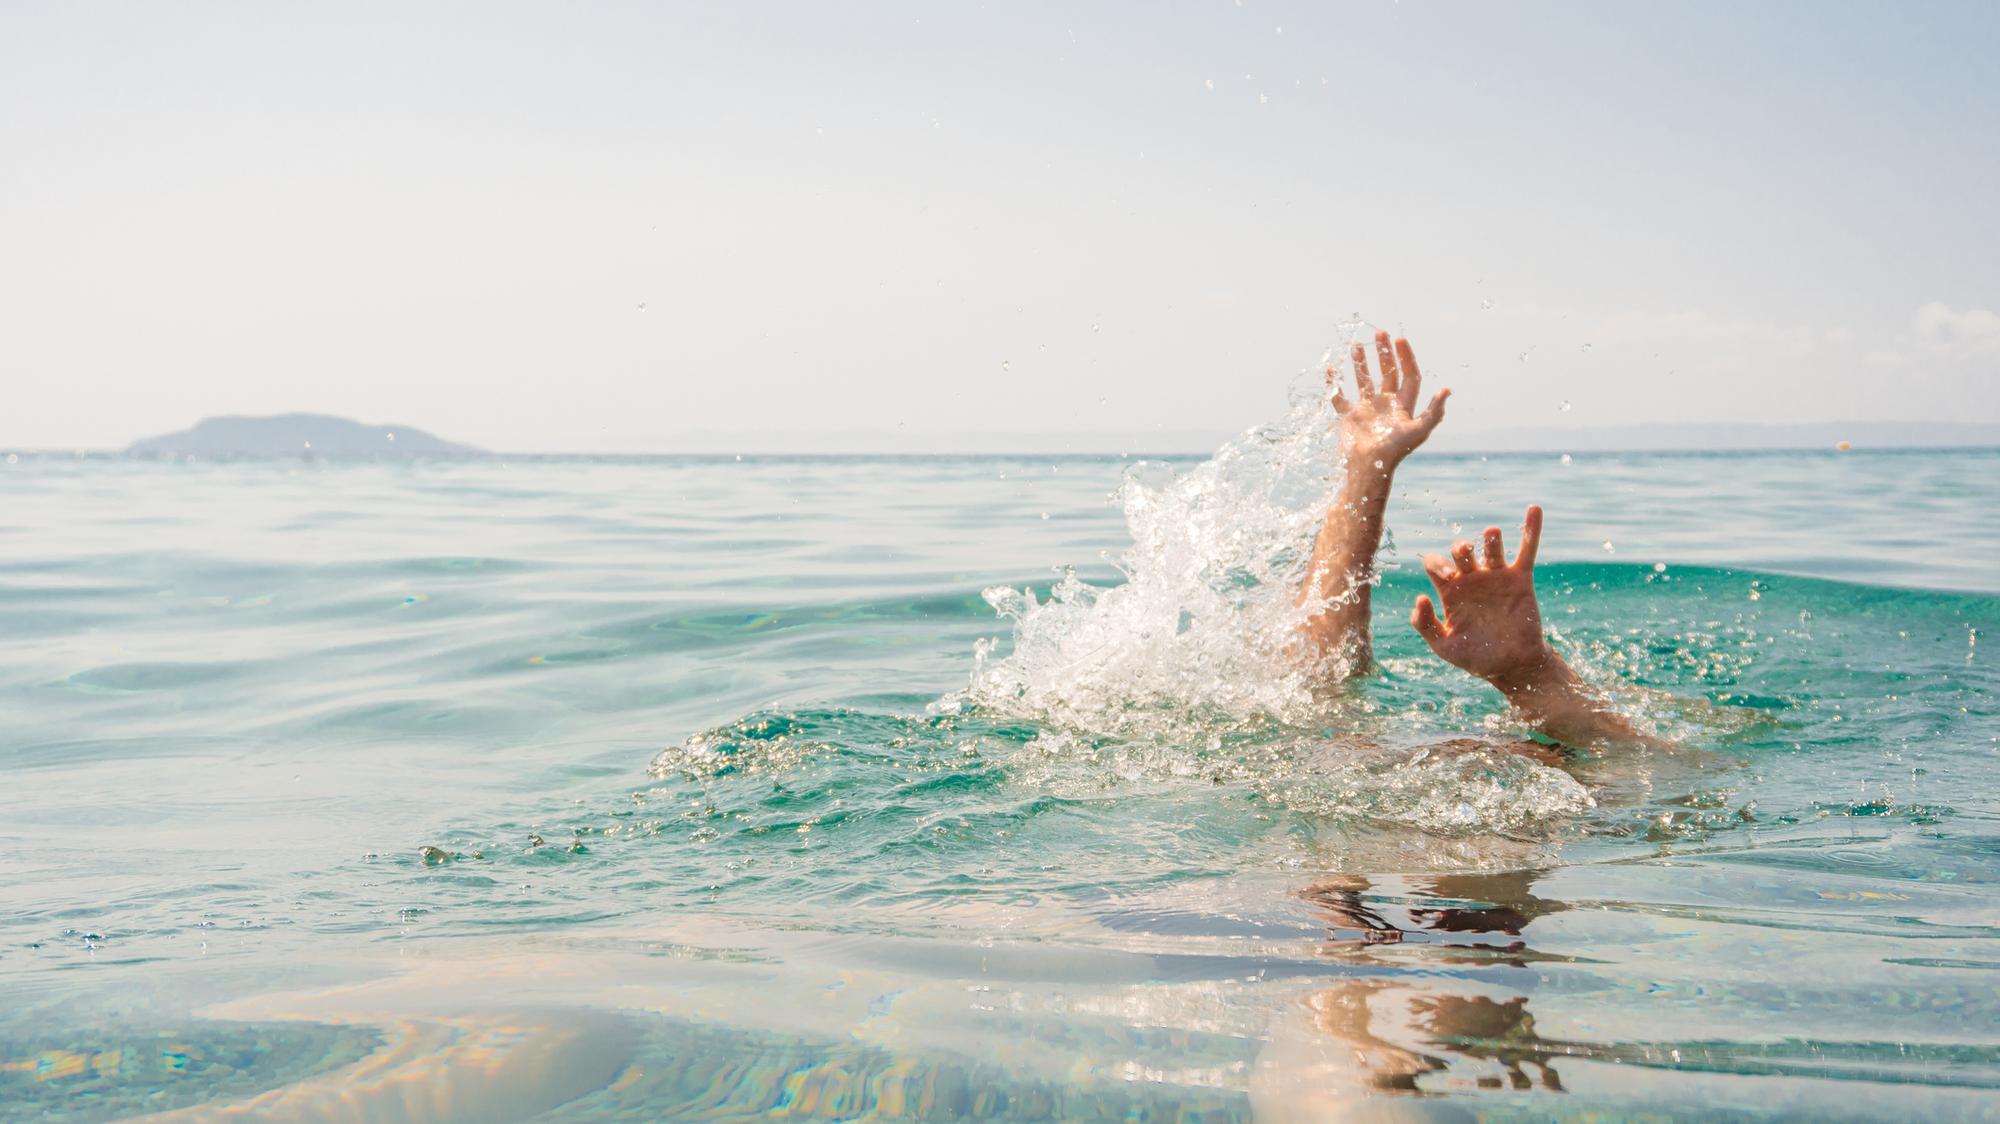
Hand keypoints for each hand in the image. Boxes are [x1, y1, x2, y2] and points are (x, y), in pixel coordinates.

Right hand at [1329, 330, 1449, 472]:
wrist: (1369, 467)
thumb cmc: (1395, 451)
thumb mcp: (1419, 430)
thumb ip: (1434, 411)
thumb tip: (1447, 390)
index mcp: (1402, 406)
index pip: (1408, 375)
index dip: (1406, 357)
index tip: (1400, 340)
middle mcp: (1385, 405)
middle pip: (1387, 373)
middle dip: (1384, 353)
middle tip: (1381, 333)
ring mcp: (1365, 410)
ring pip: (1363, 380)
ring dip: (1360, 363)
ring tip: (1356, 345)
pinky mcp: (1348, 416)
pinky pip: (1338, 396)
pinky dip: (1333, 384)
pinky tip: (1331, 370)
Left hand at [1410, 505, 1553, 686]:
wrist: (1511, 666)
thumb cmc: (1475, 657)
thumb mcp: (1444, 646)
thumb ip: (1426, 625)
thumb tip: (1419, 598)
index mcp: (1450, 591)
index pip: (1436, 564)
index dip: (1436, 563)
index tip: (1445, 576)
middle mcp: (1472, 579)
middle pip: (1462, 551)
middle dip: (1461, 549)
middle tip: (1464, 557)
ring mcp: (1496, 577)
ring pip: (1491, 548)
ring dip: (1490, 538)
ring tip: (1491, 534)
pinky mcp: (1520, 579)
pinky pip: (1527, 550)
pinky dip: (1531, 529)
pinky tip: (1534, 509)